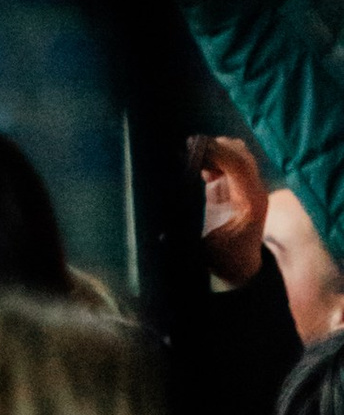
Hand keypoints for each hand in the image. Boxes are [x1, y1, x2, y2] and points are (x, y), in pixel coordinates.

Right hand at [194, 133, 269, 287]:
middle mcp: (253, 190)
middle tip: (187, 147)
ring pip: (236, 154)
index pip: (238, 164)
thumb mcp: (203, 245)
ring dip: (215, 150)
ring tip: (191, 154)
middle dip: (214, 146)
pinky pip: (229, 162)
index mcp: (249, 201)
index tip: (191, 147)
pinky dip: (214, 157)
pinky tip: (196, 162)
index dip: (216, 151)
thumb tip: (160, 205)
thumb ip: (186, 224)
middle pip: (239, 153)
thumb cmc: (222, 259)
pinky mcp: (238, 188)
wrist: (241, 268)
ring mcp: (248, 187)